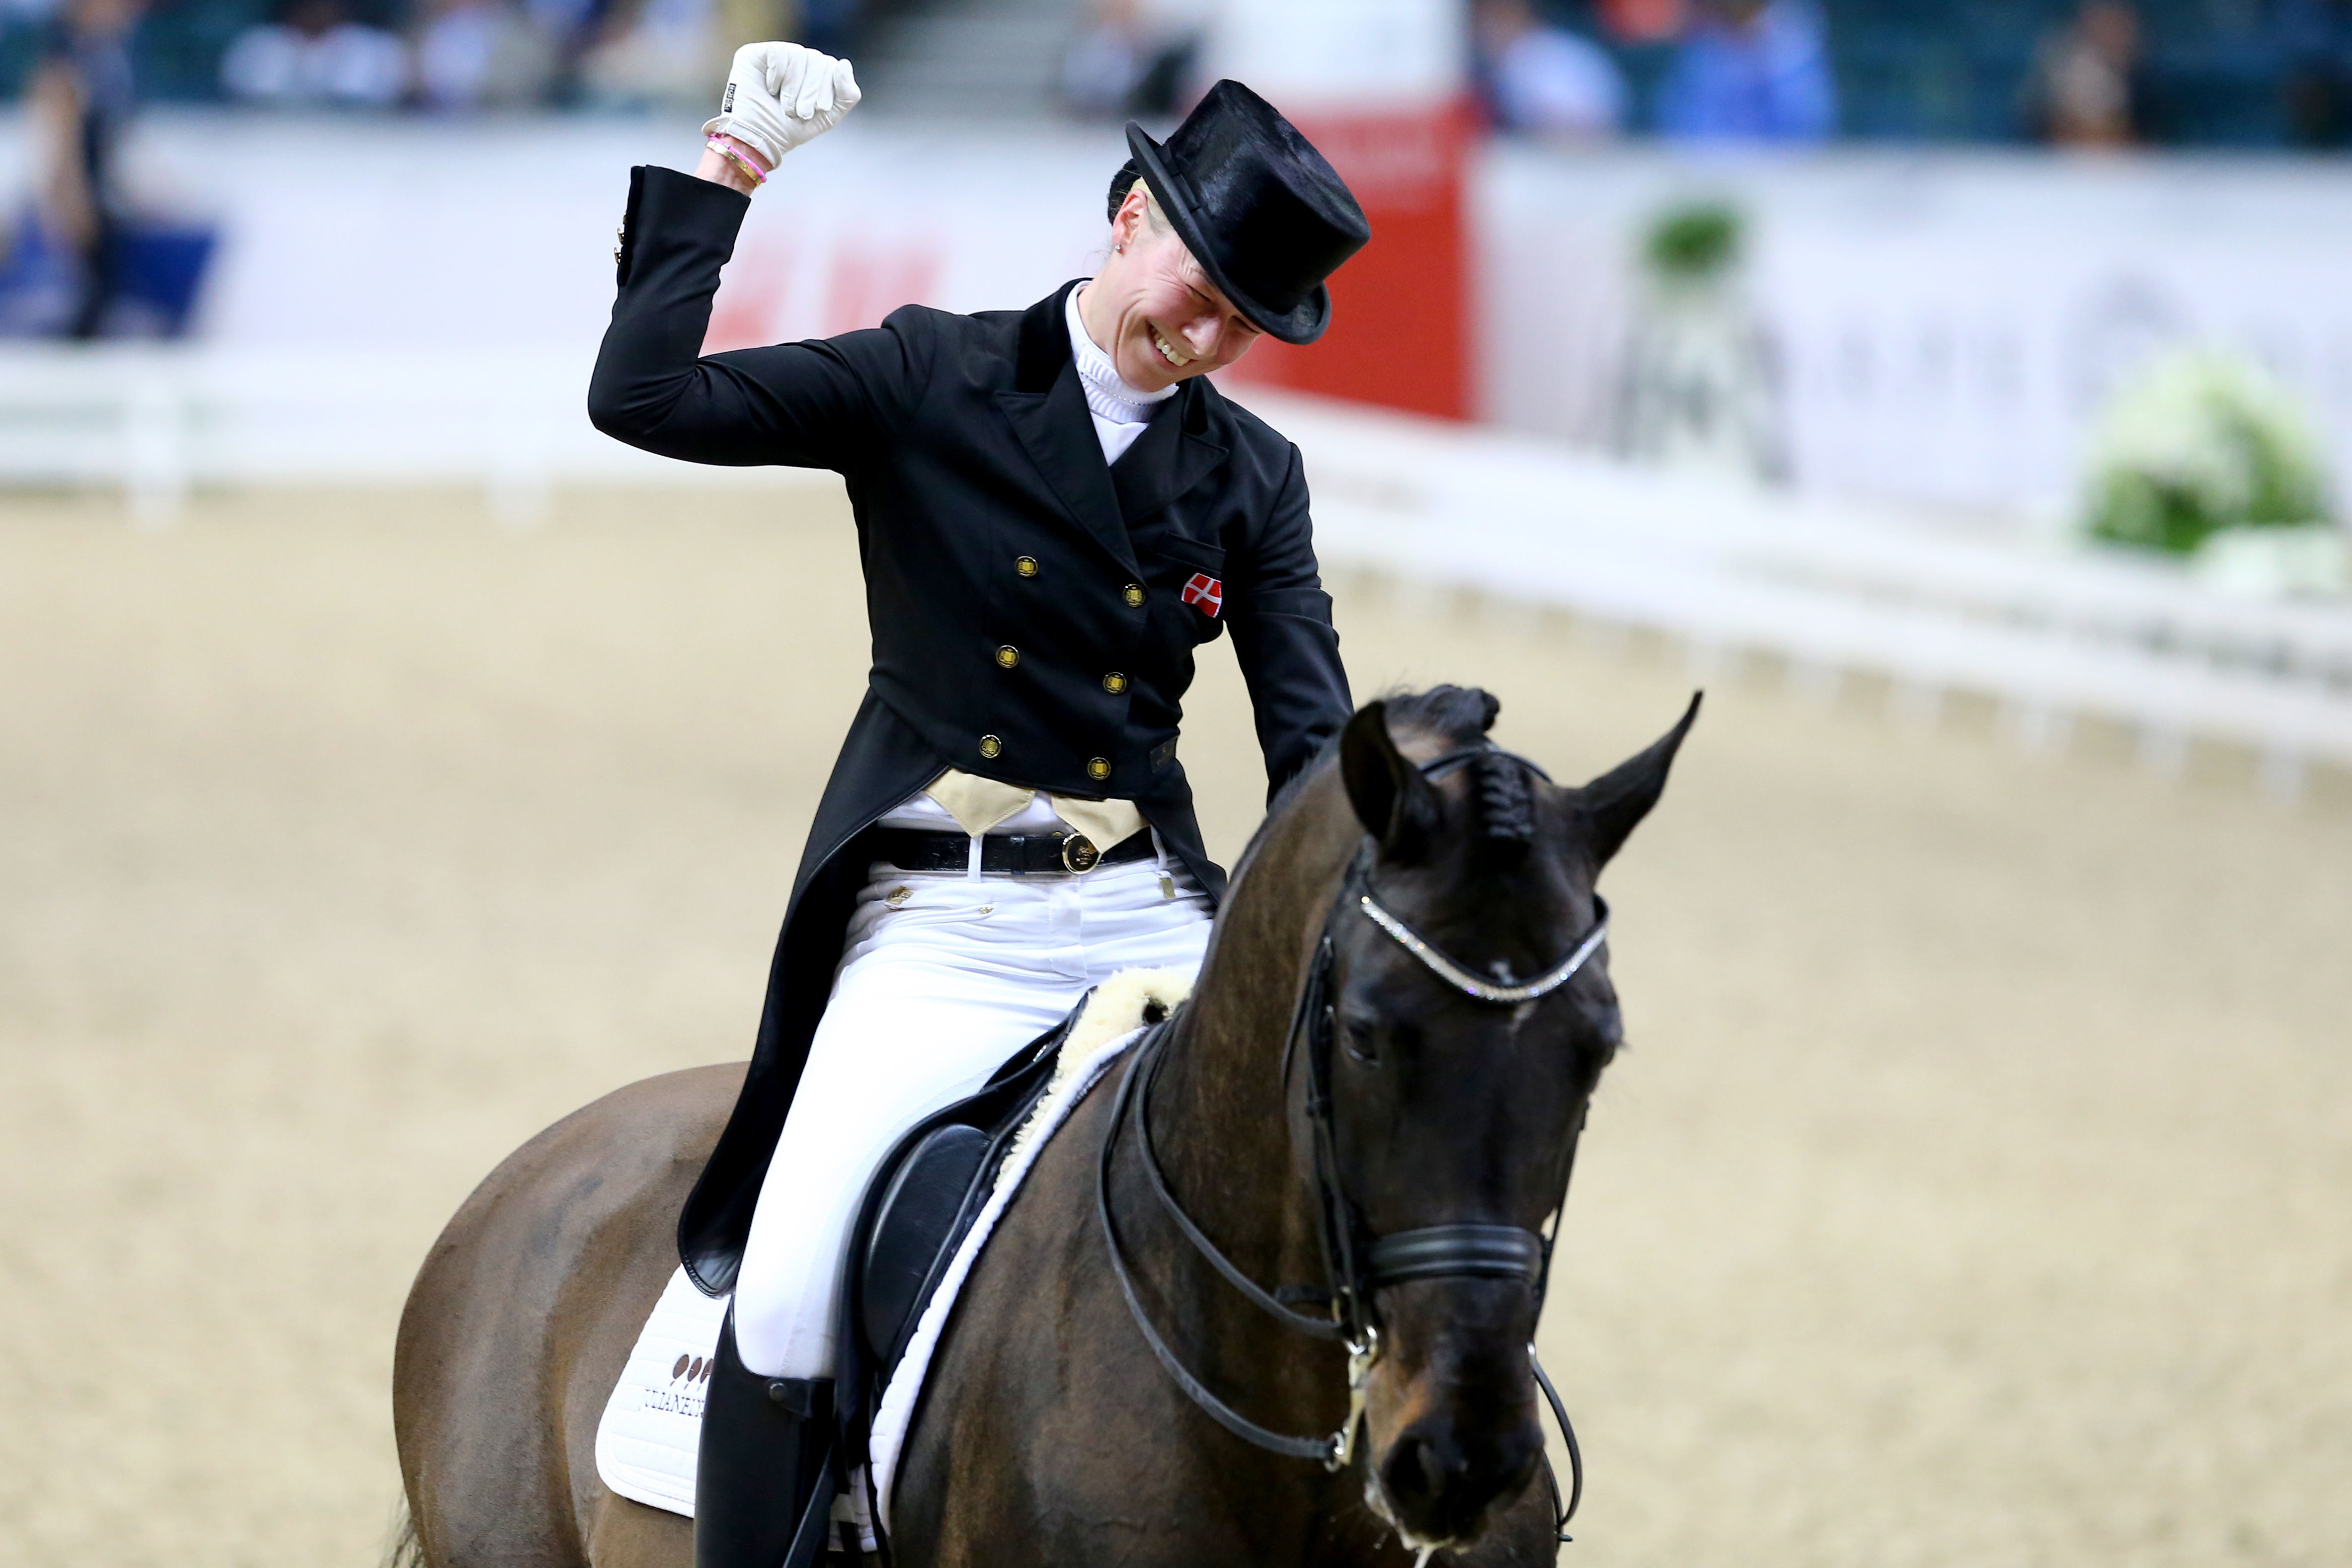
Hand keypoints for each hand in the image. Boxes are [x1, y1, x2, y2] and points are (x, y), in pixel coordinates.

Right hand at [703, 43, 860, 170]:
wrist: (758, 140)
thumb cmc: (790, 130)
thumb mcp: (828, 117)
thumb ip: (847, 94)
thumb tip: (845, 64)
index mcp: (814, 73)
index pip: (831, 66)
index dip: (828, 88)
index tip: (820, 109)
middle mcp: (796, 61)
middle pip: (817, 59)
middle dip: (812, 90)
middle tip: (802, 112)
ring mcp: (776, 55)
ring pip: (799, 55)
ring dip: (795, 87)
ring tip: (786, 107)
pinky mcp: (755, 54)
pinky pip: (778, 53)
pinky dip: (778, 75)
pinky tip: (770, 89)